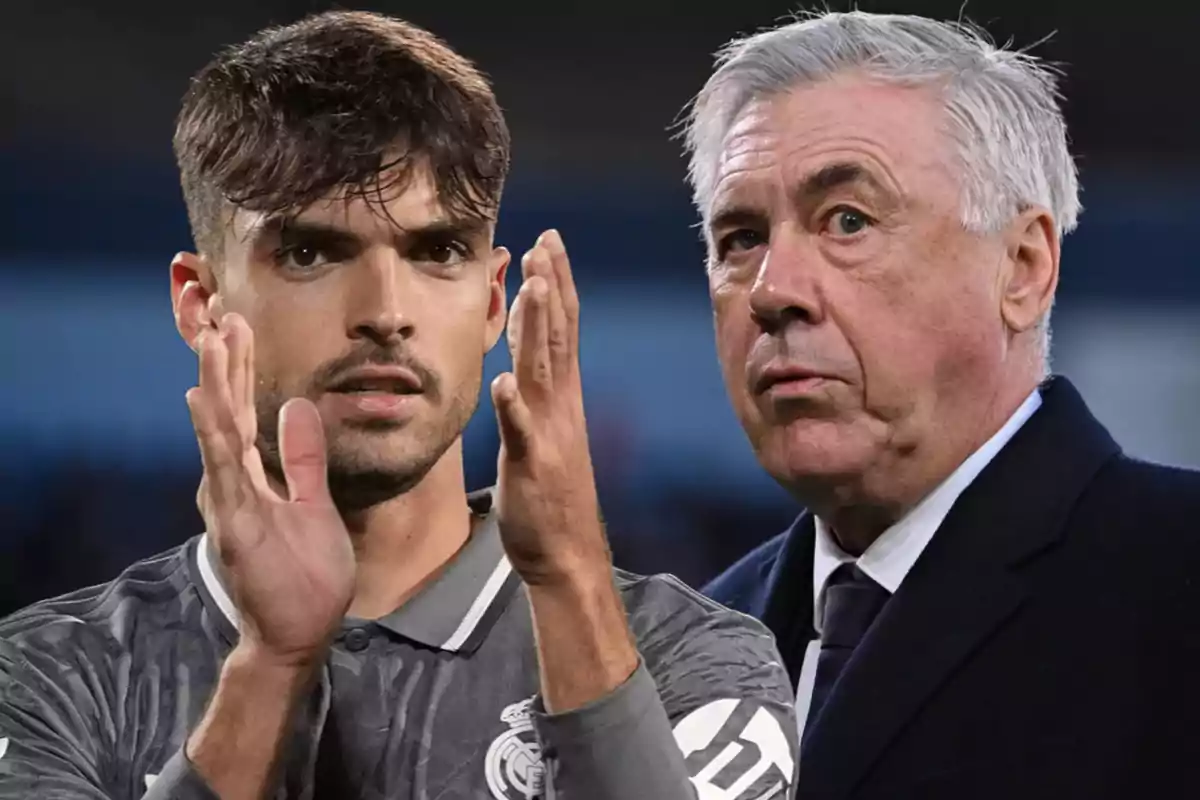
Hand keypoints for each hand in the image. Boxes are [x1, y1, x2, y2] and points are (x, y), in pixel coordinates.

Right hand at [187, 313, 354, 666]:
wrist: (299, 634)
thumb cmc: (304, 576)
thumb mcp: (312, 502)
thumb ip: (303, 458)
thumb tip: (297, 406)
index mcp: (253, 478)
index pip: (244, 413)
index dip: (240, 370)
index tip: (240, 326)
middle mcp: (233, 485)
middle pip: (228, 413)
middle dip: (225, 365)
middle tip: (222, 313)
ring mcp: (230, 504)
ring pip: (220, 433)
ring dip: (215, 386)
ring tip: (211, 341)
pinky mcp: (236, 526)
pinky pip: (225, 473)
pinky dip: (213, 436)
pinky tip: (203, 402)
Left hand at [491, 230, 607, 584]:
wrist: (567, 554)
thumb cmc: (549, 496)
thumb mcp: (540, 433)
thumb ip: (532, 394)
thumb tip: (517, 358)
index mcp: (561, 397)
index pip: (560, 329)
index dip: (555, 284)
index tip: (547, 244)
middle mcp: (560, 406)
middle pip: (558, 336)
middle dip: (552, 287)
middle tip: (545, 242)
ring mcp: (549, 434)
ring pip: (544, 371)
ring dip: (539, 328)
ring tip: (534, 286)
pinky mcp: (532, 465)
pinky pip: (521, 433)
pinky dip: (514, 407)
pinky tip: (504, 383)